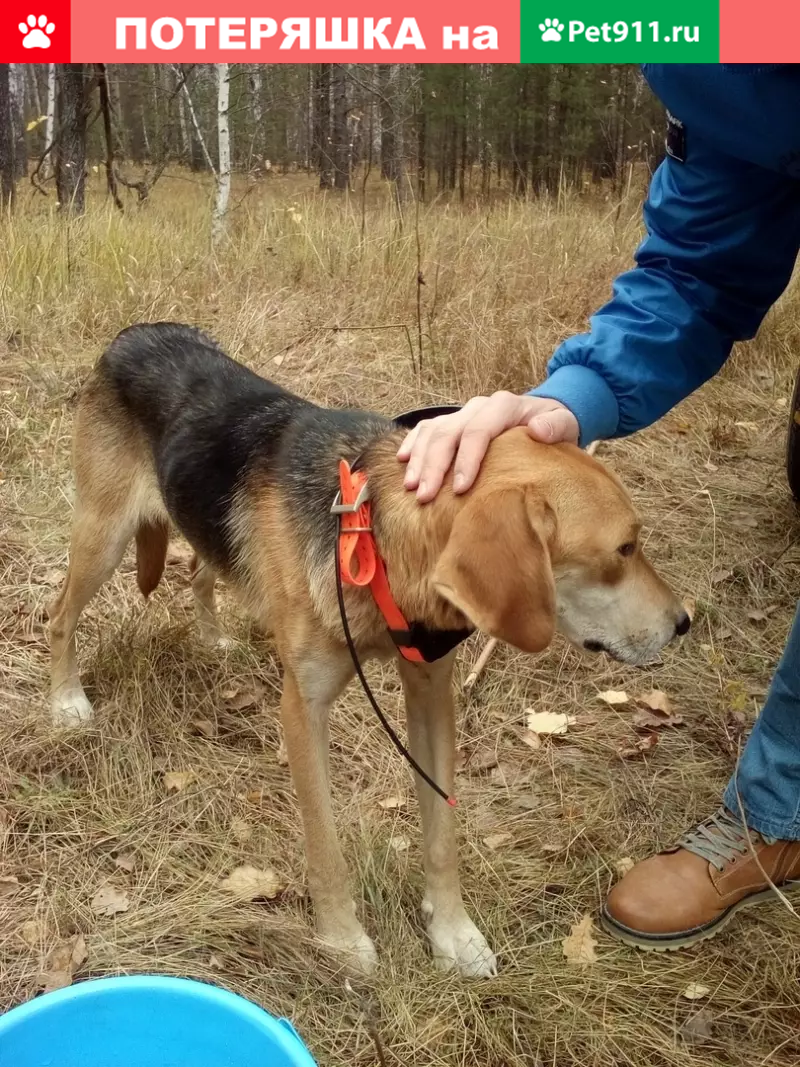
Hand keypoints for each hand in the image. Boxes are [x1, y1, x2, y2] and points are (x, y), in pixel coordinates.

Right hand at [397, 391, 579, 502]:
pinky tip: (401, 463)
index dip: (466, 459)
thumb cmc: (555, 425)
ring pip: (432, 431)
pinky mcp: (453, 422)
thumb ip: (555, 426)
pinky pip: (426, 429)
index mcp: (503, 406)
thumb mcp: (565, 424)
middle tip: (424, 496)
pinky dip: (412, 444)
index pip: (477, 431)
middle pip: (448, 433)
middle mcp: (478, 406)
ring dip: (418, 459)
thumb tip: (537, 430)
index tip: (459, 489)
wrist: (545, 415)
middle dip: (434, 465)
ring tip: (410, 487)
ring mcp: (463, 413)